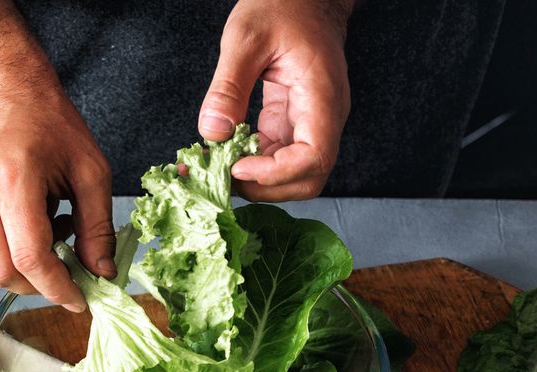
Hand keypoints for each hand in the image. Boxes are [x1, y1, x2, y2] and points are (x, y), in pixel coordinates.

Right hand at [0, 86, 114, 310]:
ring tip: (53, 233)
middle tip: (69, 275)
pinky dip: (11, 249)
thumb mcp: (89, 171)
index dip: (56, 288)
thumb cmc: (50, 122)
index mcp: (12, 181)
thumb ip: (97, 227)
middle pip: (1, 273)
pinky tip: (33, 223)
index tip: (80, 299)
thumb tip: (101, 273)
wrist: (2, 89)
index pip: (29, 259)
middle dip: (38, 286)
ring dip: (25, 267)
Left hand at [198, 0, 351, 200]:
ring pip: (291, 174)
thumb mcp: (245, 38)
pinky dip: (248, 163)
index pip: (314, 157)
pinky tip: (219, 156)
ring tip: (215, 170)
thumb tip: (213, 131)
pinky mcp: (290, 123)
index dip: (276, 173)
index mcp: (322, 96)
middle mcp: (323, 117)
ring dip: (254, 181)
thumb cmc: (282, 6)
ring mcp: (309, 122)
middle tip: (222, 179)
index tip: (238, 167)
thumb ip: (228, 87)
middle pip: (307, 177)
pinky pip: (274, 156)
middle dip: (265, 188)